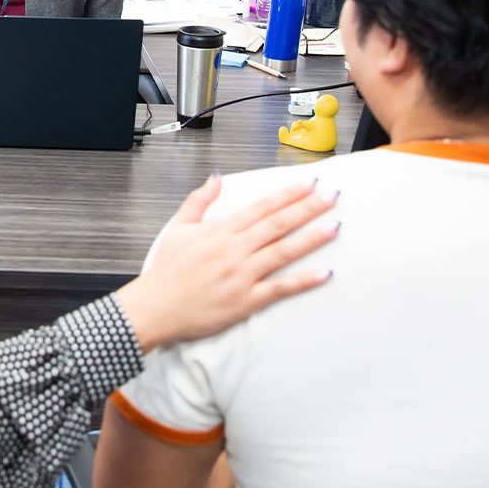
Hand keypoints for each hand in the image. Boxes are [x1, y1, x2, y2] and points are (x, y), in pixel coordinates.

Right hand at [114, 176, 338, 352]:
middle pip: (278, 224)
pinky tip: (324, 273)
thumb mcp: (178, 228)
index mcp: (220, 232)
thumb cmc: (165, 272)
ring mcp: (242, 276)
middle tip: (333, 196)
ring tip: (335, 226)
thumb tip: (217, 178)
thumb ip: (199, 200)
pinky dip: (303, 281)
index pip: (262, 207)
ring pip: (283, 252)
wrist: (154, 309)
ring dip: (312, 238)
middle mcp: (234, 251)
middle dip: (308, 208)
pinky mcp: (245, 301)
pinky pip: (280, 288)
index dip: (288, 194)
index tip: (309, 183)